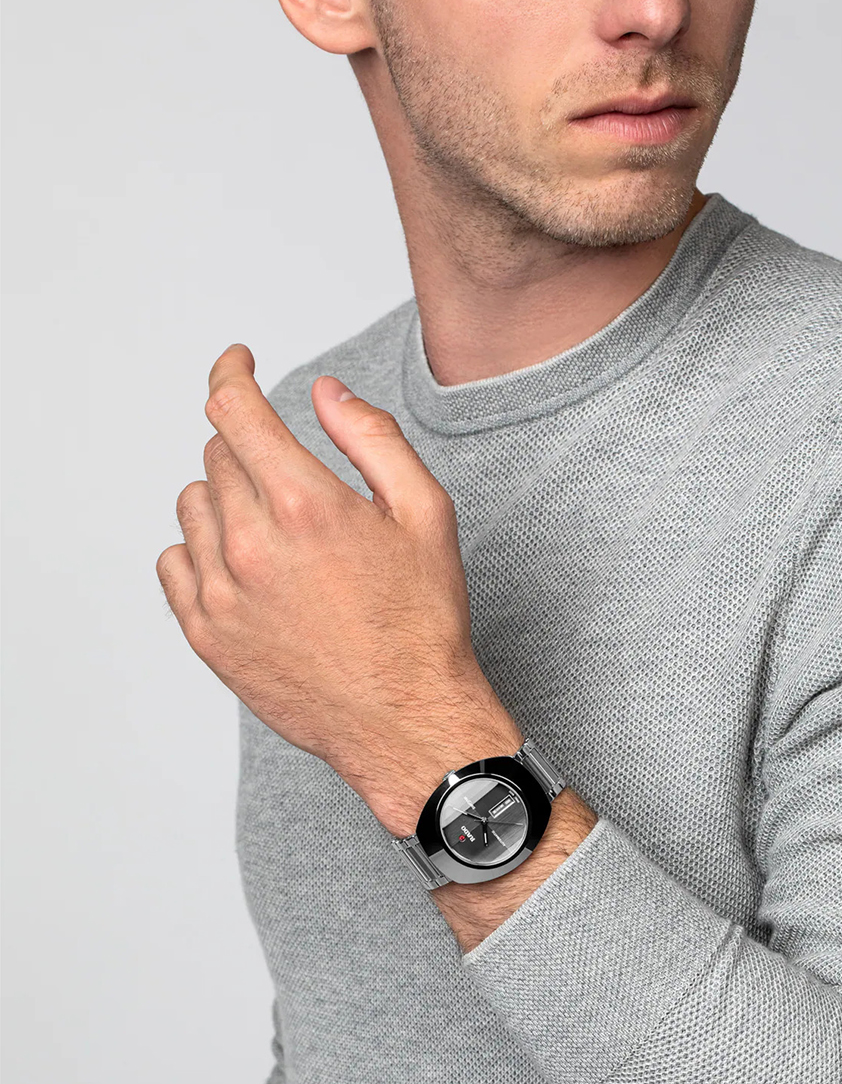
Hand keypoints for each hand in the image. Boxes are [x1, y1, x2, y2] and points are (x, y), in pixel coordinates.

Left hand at [156, 344, 521, 835]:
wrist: (405, 719)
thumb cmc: (422, 623)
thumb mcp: (425, 514)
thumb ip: (371, 439)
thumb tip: (324, 392)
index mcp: (305, 505)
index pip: (233, 408)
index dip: (231, 372)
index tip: (237, 363)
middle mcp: (252, 545)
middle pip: (218, 454)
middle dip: (252, 450)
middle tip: (295, 483)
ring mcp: (222, 594)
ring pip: (193, 506)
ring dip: (226, 499)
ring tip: (278, 534)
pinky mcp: (207, 636)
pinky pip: (174, 563)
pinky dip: (201, 551)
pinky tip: (244, 568)